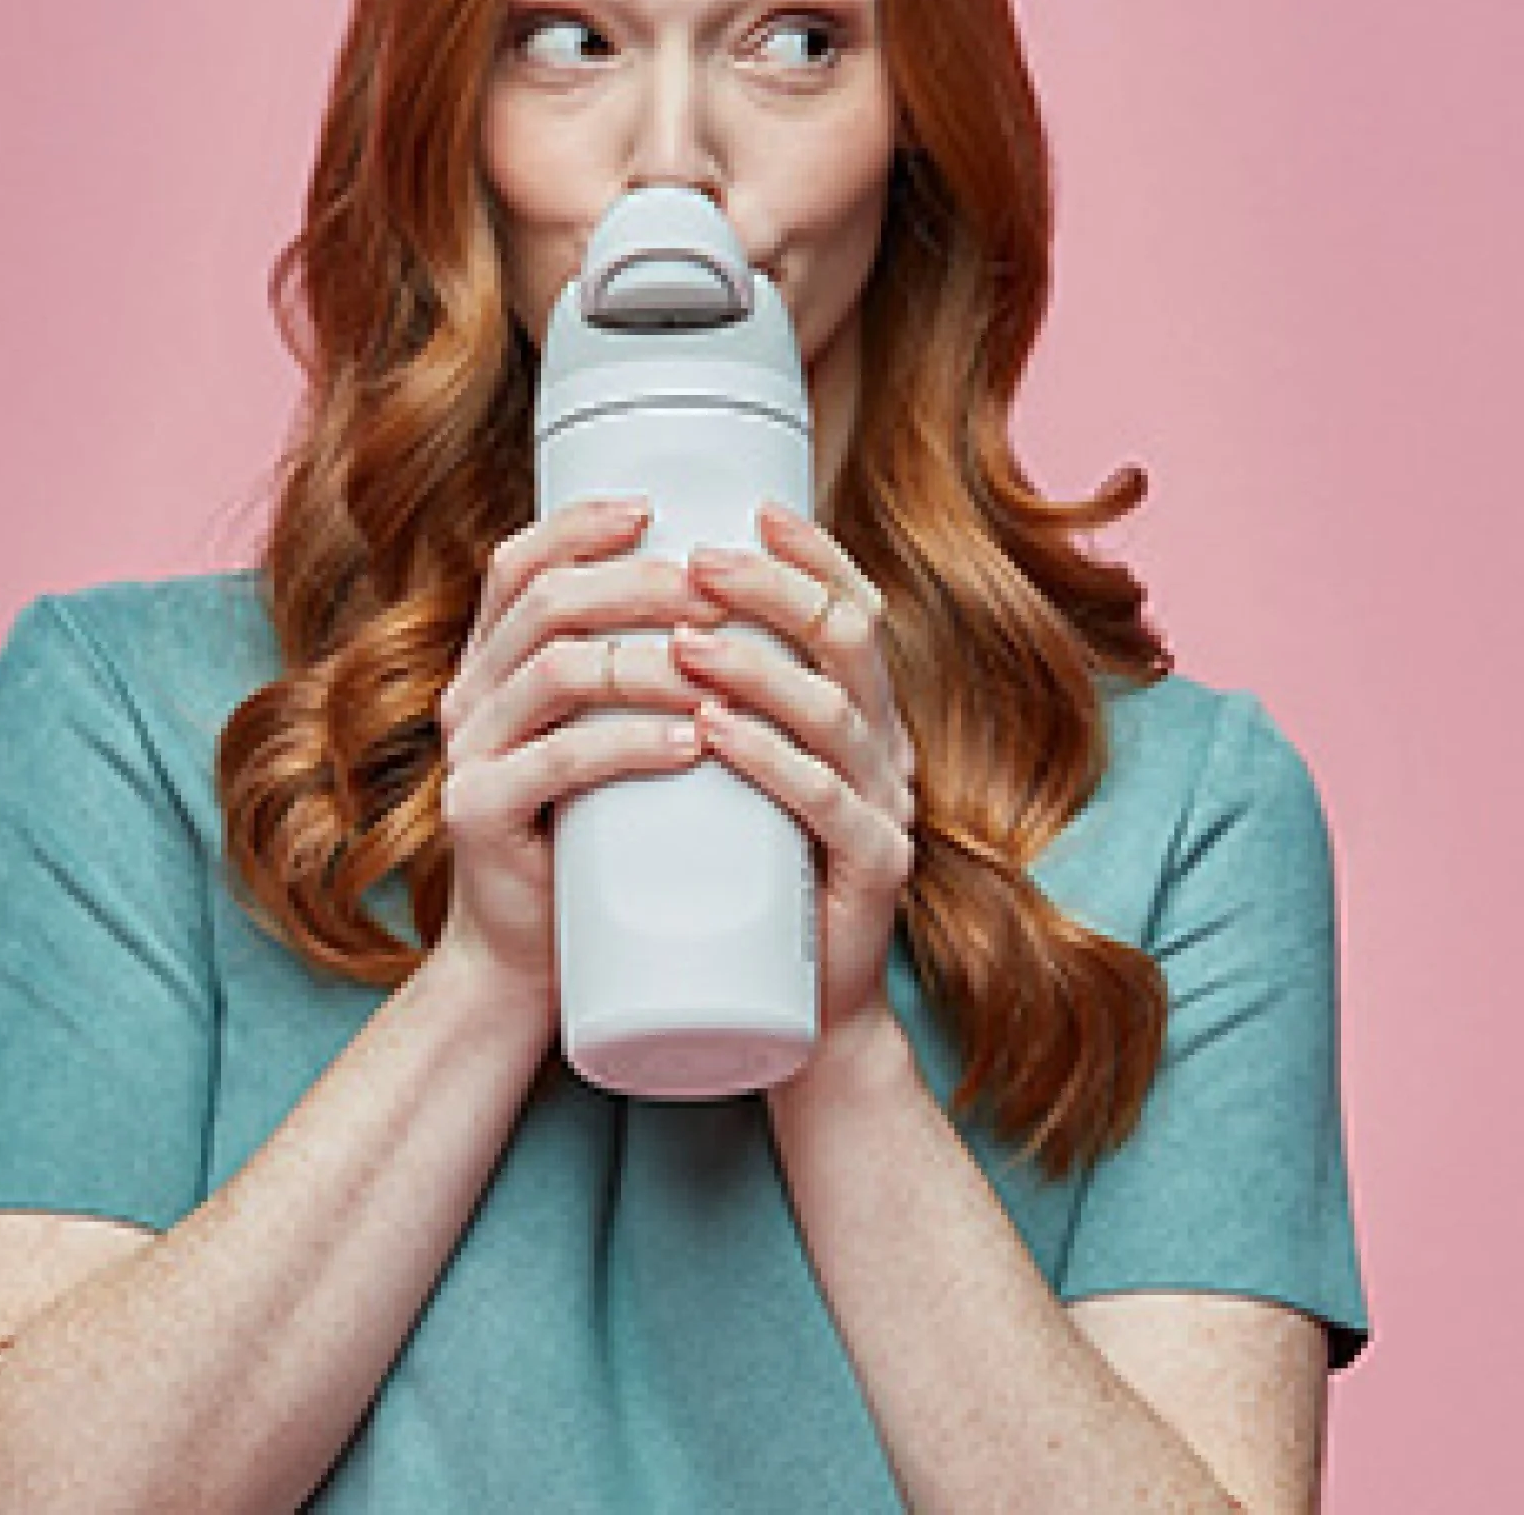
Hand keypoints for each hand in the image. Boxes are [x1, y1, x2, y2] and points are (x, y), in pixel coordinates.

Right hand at [433, 498, 728, 1012]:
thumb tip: (723, 595)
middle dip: (638, 585)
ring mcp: (468, 753)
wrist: (532, 957)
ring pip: (557, 670)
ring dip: (649, 661)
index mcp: (491, 663)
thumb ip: (628, 672)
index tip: (654, 509)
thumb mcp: (601, 736)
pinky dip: (632, 743)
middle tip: (716, 593)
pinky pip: (559, 761)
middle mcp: (469, 696)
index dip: (580, 526)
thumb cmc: (590, 839)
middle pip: (546, 603)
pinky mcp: (480, 814)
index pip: (519, 564)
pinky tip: (692, 741)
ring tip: (720, 667)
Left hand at [674, 502, 917, 1061]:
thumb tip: (638, 622)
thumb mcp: (734, 778)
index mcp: (862, 715)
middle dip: (774, 589)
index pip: (856, 609)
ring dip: (756, 667)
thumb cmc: (746, 882)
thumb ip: (715, 708)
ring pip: (835, 711)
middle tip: (697, 564)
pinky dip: (768, 758)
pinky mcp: (872, 873)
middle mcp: (886, 749)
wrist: (789, 1012)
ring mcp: (885, 810)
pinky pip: (826, 802)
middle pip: (850, 639)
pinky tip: (714, 732)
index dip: (813, 554)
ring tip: (683, 643)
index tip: (752, 511)